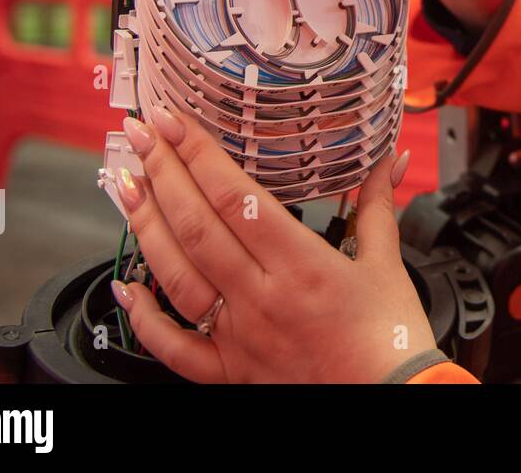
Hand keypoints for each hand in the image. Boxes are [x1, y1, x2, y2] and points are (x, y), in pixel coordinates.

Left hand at [110, 109, 436, 382]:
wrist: (395, 399)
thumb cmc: (391, 338)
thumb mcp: (387, 262)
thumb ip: (375, 205)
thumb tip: (385, 160)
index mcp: (302, 265)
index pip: (234, 196)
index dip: (197, 153)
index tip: (174, 121)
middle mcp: (262, 298)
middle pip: (196, 225)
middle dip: (162, 172)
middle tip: (140, 135)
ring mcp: (239, 335)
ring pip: (176, 275)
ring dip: (144, 226)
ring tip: (125, 187)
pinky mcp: (230, 371)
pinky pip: (173, 347)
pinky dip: (143, 317)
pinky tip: (125, 286)